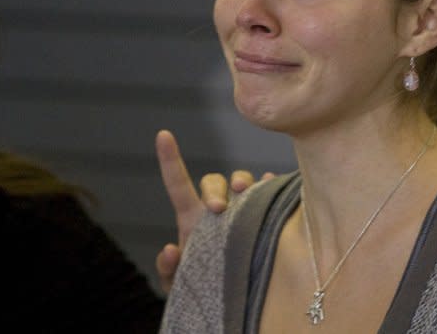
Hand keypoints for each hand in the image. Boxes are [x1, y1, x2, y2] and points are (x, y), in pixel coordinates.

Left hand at [154, 129, 272, 292]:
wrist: (226, 302)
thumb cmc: (198, 288)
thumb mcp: (178, 284)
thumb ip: (168, 270)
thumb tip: (170, 249)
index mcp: (191, 219)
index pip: (179, 184)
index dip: (170, 159)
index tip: (163, 135)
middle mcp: (216, 210)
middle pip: (214, 181)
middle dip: (215, 189)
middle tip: (218, 209)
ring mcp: (240, 212)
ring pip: (241, 182)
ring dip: (244, 181)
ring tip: (247, 191)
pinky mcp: (262, 219)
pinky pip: (268, 194)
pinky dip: (270, 185)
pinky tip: (273, 185)